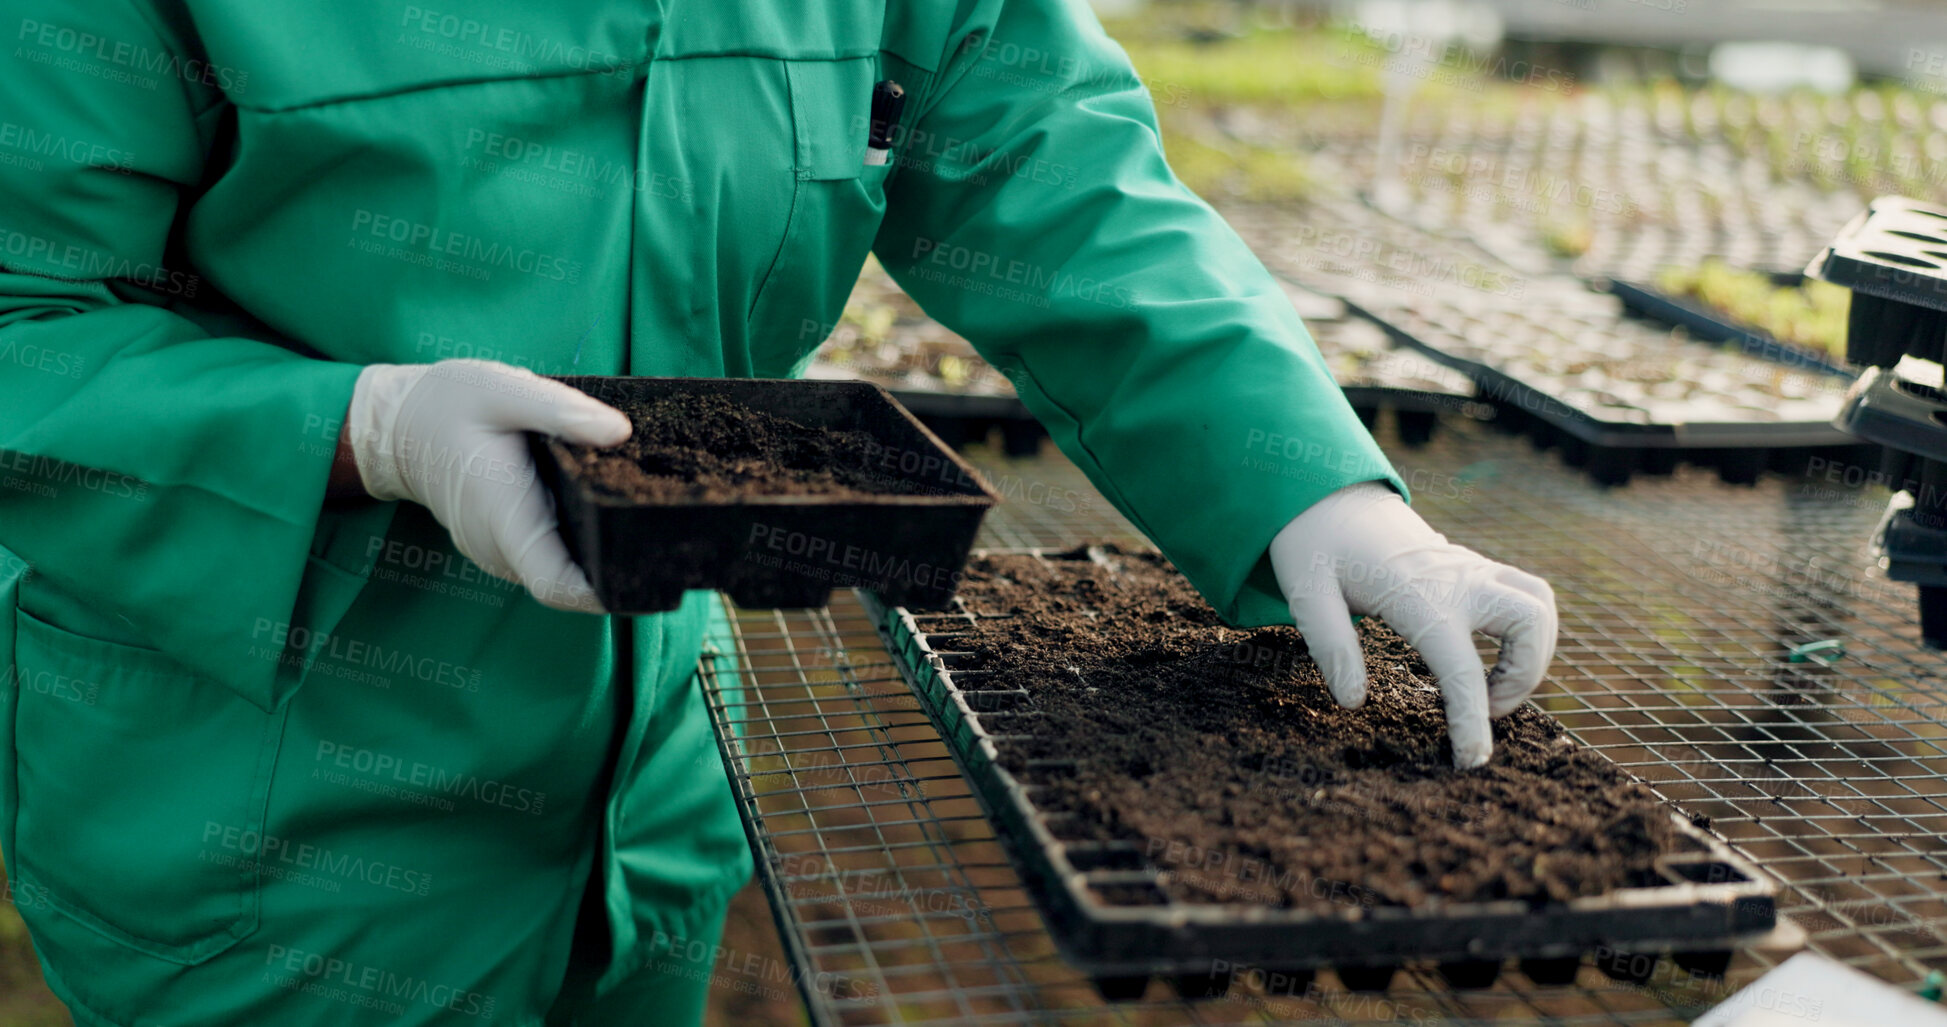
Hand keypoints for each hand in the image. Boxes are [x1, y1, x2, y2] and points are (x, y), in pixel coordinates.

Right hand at [345, 359, 629, 612]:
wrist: (400, 425)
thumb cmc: (453, 404)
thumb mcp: (505, 390)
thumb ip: (561, 410)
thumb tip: (619, 431)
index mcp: (503, 512)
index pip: (555, 583)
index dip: (601, 594)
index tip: (645, 579)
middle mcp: (498, 545)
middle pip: (567, 581)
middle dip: (613, 567)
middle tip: (665, 537)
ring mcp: (497, 551)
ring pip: (558, 570)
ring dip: (595, 554)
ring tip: (641, 519)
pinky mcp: (502, 546)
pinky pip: (546, 556)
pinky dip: (575, 542)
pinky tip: (602, 511)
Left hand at [1268, 481, 1556, 767]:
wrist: (1329, 494)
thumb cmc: (1315, 545)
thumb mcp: (1305, 592)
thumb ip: (1330, 645)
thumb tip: (1354, 701)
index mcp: (1418, 595)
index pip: (1462, 668)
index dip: (1472, 722)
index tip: (1471, 761)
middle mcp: (1458, 579)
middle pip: (1531, 621)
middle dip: (1524, 676)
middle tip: (1482, 707)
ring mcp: (1470, 568)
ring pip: (1540, 603)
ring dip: (1534, 651)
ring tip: (1490, 686)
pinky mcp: (1473, 567)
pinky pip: (1527, 594)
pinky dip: (1527, 630)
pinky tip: (1489, 656)